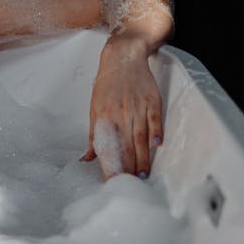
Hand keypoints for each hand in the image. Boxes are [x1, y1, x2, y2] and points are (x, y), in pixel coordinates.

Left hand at [80, 34, 163, 179]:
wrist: (123, 58)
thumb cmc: (107, 85)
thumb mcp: (95, 109)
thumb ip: (94, 135)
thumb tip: (87, 158)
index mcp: (104, 118)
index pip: (108, 149)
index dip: (110, 167)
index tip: (112, 183)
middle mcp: (120, 115)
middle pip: (126, 147)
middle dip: (128, 168)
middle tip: (130, 186)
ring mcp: (137, 108)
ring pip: (140, 138)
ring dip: (142, 158)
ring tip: (142, 175)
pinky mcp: (152, 101)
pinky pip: (155, 120)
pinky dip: (156, 134)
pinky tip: (157, 147)